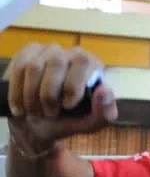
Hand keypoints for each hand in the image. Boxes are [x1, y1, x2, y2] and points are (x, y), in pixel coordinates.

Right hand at [3, 44, 117, 152]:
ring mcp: (49, 51)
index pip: (84, 62)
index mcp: (93, 65)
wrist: (39, 124)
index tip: (68, 106)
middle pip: (57, 62)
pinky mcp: (28, 54)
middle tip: (50, 113)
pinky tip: (21, 107)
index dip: (73, 85)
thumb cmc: (68, 120)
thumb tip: (105, 90)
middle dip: (50, 93)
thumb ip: (105, 112)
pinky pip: (19, 68)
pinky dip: (17, 92)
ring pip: (34, 66)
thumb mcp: (90, 124)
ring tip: (36, 111)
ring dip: (32, 95)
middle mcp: (72, 53)